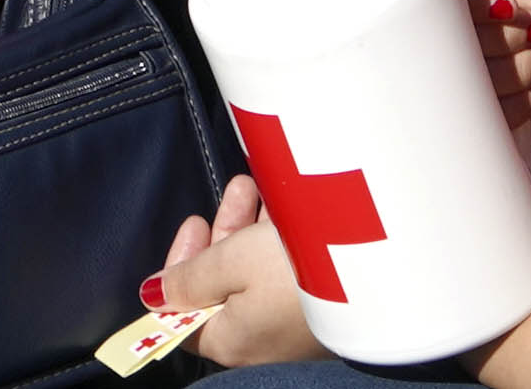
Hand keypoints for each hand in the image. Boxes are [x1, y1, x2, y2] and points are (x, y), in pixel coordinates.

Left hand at [154, 180, 326, 361]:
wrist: (378, 271)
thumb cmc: (293, 267)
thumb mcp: (230, 262)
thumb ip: (189, 278)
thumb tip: (152, 296)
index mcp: (232, 342)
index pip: (184, 319)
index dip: (178, 274)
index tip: (192, 228)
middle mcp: (262, 342)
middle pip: (224, 289)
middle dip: (223, 236)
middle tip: (229, 197)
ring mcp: (295, 327)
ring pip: (258, 276)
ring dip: (251, 229)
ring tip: (258, 188)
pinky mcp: (324, 309)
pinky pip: (289, 276)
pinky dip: (280, 241)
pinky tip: (285, 207)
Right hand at [440, 0, 530, 144]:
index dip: (479, 5)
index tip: (510, 3)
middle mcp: (463, 36)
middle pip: (454, 43)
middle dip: (507, 38)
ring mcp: (475, 79)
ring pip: (475, 81)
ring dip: (521, 71)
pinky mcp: (491, 117)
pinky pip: (488, 116)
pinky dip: (521, 104)